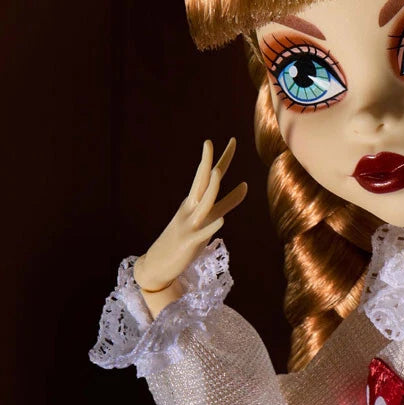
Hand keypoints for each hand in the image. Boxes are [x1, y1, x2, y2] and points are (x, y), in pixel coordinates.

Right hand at [134, 138, 247, 297]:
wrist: (157, 264)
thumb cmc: (185, 239)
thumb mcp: (207, 218)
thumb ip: (226, 203)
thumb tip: (245, 186)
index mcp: (194, 201)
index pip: (209, 176)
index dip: (222, 159)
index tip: (232, 140)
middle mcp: (191, 209)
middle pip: (204, 182)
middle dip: (214, 162)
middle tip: (226, 142)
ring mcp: (189, 225)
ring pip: (202, 204)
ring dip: (211, 189)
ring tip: (218, 172)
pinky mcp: (189, 243)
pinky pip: (202, 234)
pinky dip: (211, 227)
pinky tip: (221, 221)